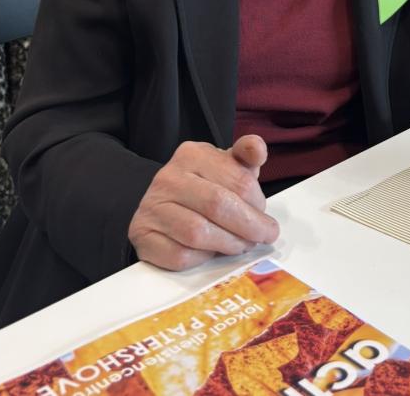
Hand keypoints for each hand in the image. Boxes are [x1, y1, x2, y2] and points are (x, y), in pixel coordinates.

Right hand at [127, 135, 279, 270]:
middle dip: (248, 226)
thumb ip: (247, 154)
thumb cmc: (205, 186)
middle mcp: (168, 177)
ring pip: (198, 233)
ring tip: (240, 245)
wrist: (163, 204)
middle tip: (263, 237)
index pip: (238, 180)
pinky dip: (202, 259)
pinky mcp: (142, 235)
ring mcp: (151, 206)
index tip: (267, 220)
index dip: (258, 204)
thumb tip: (258, 150)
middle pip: (217, 205)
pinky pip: (179, 255)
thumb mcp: (227, 165)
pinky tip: (211, 253)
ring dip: (227, 244)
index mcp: (192, 154)